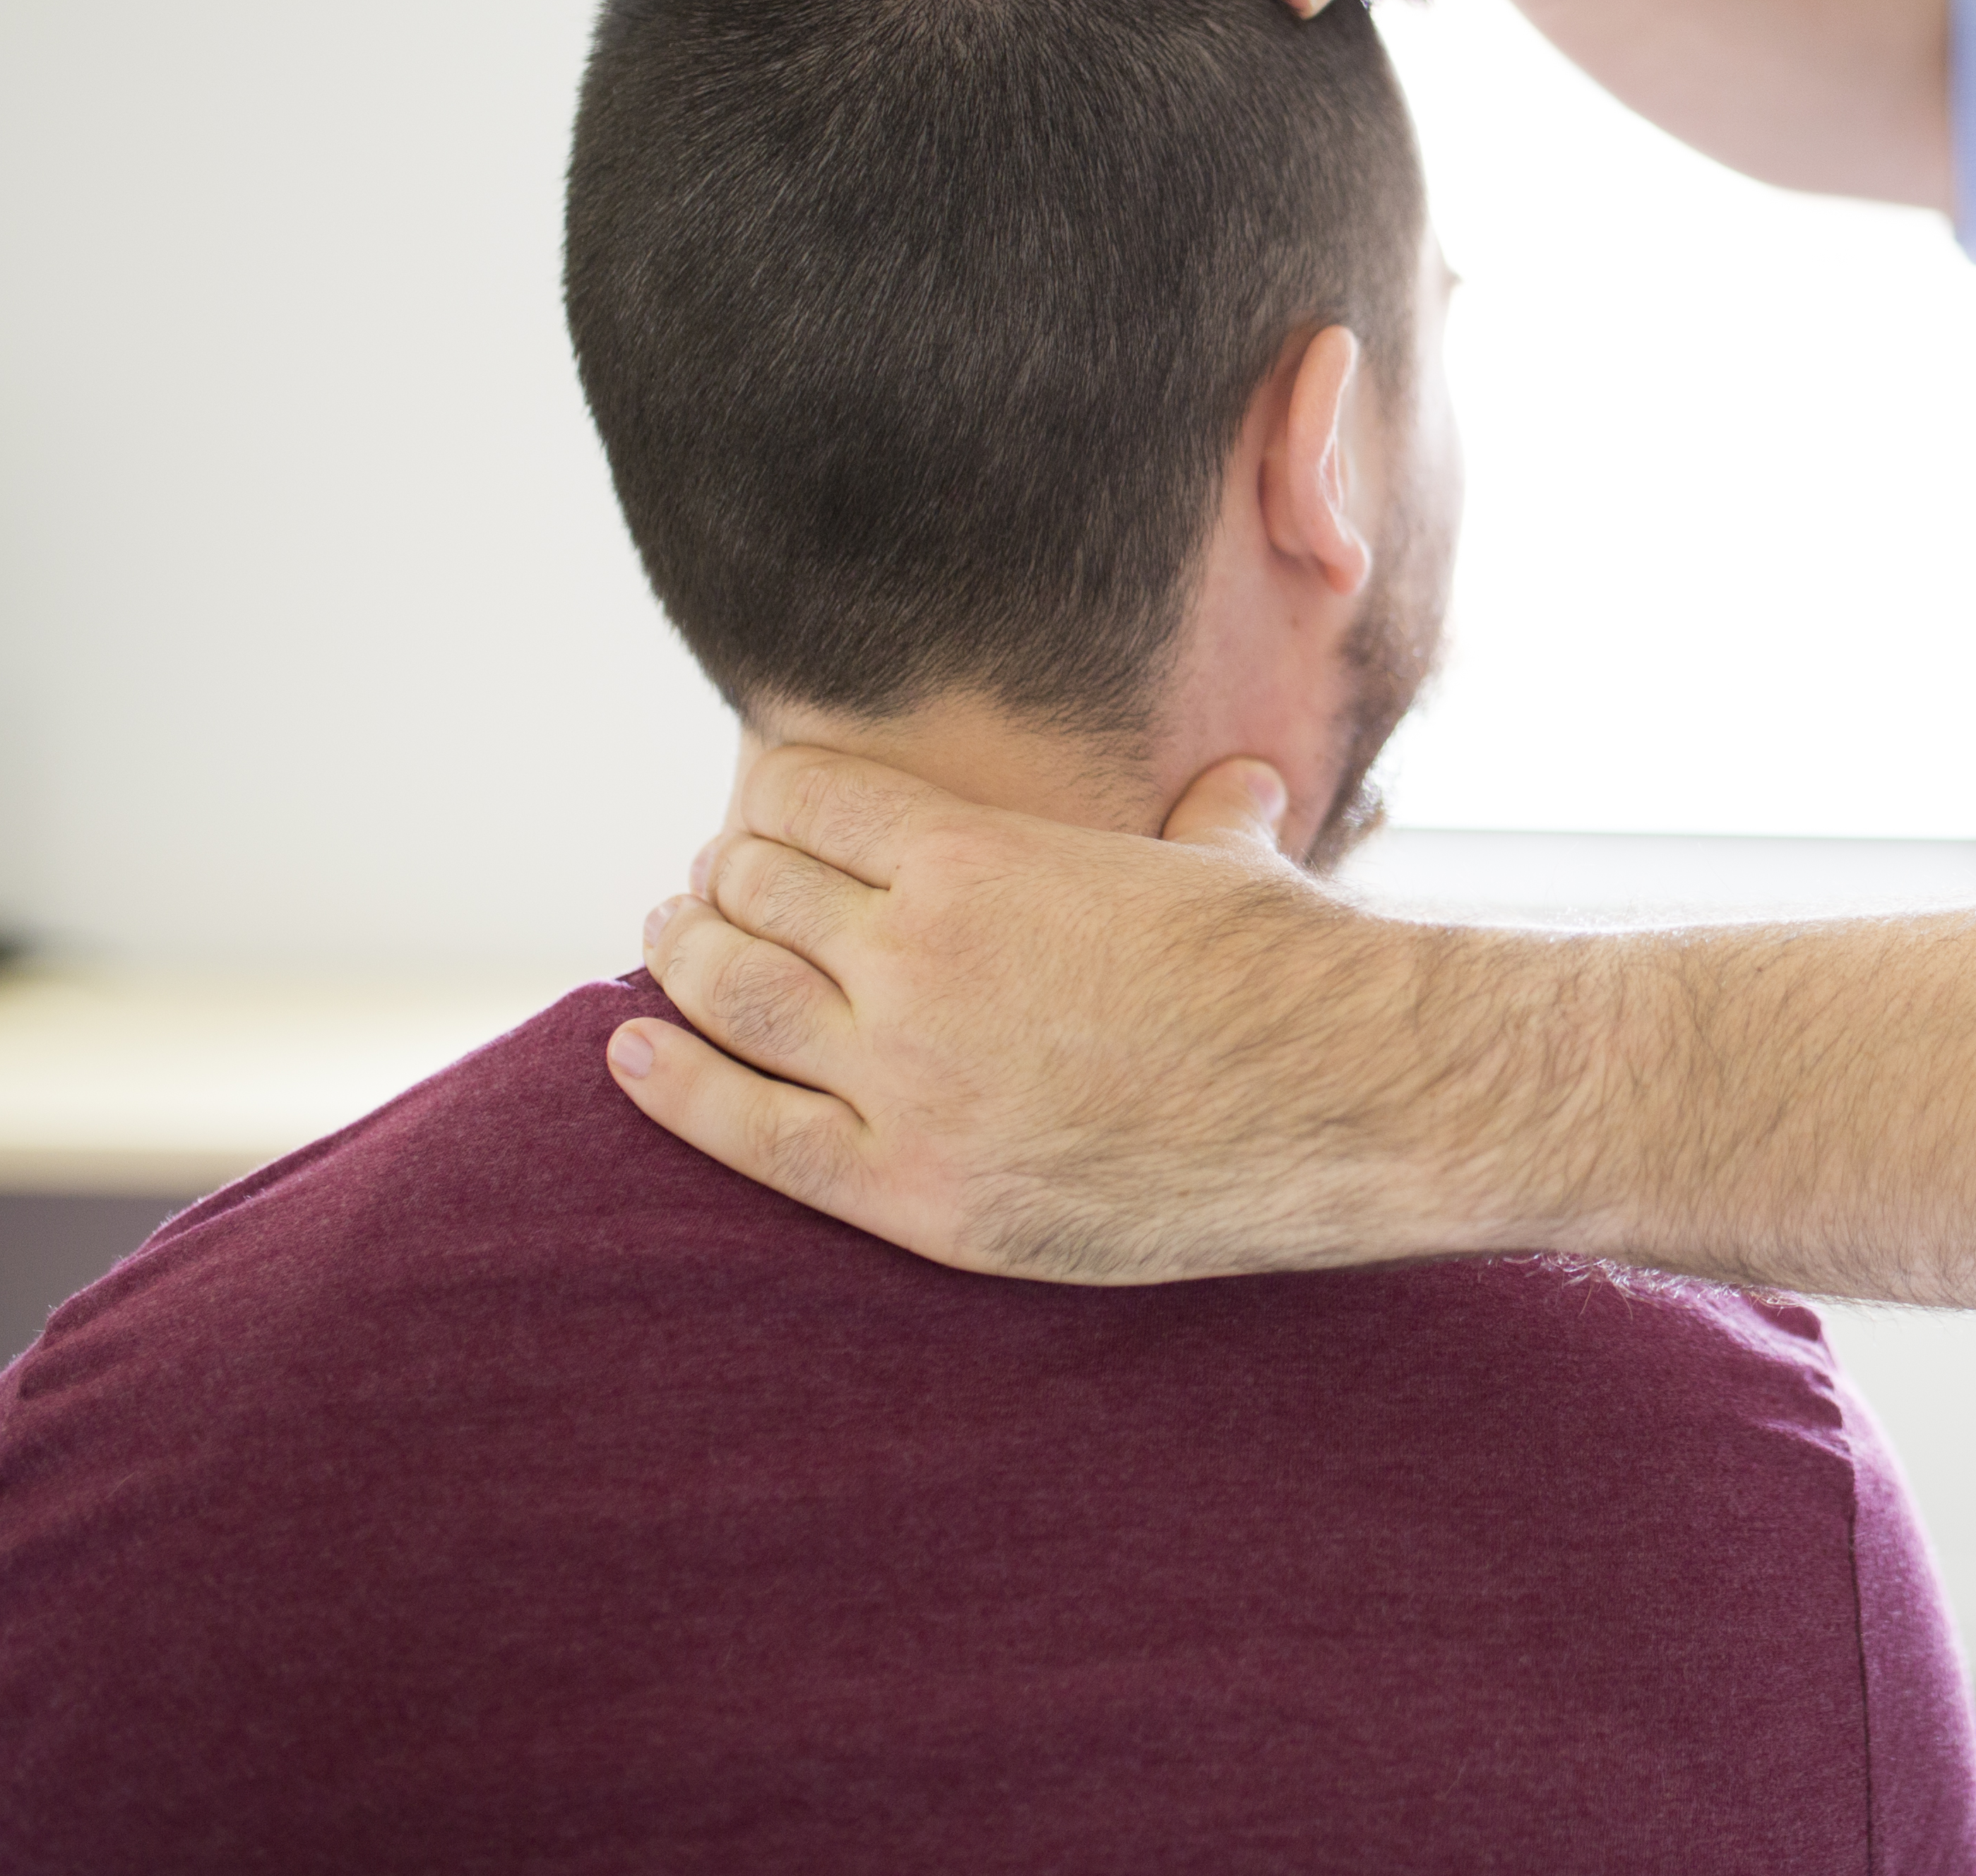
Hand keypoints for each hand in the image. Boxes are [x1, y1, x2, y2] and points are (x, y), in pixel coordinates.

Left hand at [611, 745, 1583, 1281]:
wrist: (1348, 1099)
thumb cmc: (1296, 973)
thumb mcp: (1228, 861)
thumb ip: (1201, 818)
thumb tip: (1238, 786)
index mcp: (978, 858)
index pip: (803, 801)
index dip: (774, 805)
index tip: (768, 824)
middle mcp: (917, 958)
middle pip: (751, 893)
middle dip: (721, 880)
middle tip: (706, 889)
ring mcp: (905, 1078)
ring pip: (729, 997)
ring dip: (681, 961)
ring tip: (669, 951)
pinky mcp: (913, 1189)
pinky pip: (746, 1130)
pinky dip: (670, 1086)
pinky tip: (628, 1053)